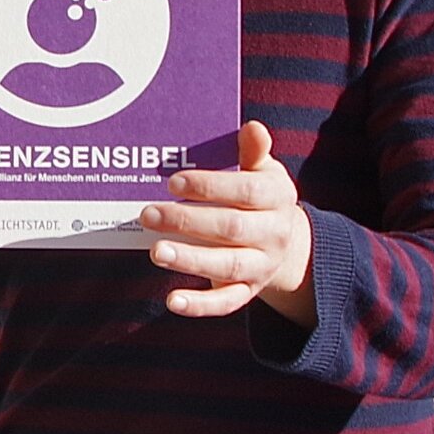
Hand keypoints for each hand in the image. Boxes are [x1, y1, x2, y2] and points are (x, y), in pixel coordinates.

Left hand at [139, 123, 315, 318]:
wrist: (286, 244)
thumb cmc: (260, 198)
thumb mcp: (263, 172)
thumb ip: (254, 152)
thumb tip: (252, 127)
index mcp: (278, 197)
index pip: (247, 191)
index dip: (210, 186)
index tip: (173, 182)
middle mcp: (274, 234)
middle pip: (232, 228)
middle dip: (188, 221)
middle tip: (147, 213)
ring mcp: (262, 266)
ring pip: (228, 266)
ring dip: (190, 260)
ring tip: (155, 251)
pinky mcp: (248, 292)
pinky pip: (227, 303)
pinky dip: (200, 305)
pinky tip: (172, 301)